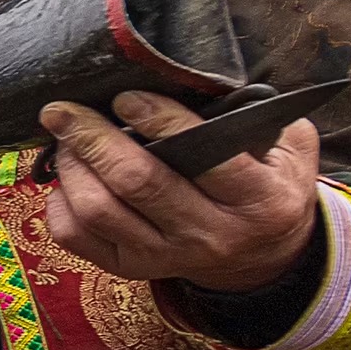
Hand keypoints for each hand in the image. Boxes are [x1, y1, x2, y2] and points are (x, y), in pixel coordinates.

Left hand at [42, 91, 320, 293]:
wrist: (262, 258)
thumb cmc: (268, 186)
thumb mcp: (289, 150)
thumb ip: (259, 117)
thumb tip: (205, 80)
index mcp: (258, 200)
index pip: (203, 157)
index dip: (158, 121)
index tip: (126, 96)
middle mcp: (210, 234)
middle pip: (136, 183)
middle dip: (92, 138)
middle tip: (64, 110)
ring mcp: (167, 257)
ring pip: (99, 212)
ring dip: (73, 167)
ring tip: (65, 137)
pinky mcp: (133, 269)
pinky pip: (78, 240)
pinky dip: (61, 204)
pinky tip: (66, 176)